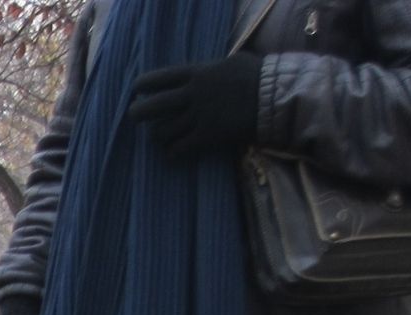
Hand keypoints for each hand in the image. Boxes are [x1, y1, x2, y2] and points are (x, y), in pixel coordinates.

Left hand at [128, 54, 263, 156]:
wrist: (276, 96)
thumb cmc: (258, 76)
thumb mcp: (231, 63)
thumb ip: (211, 70)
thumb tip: (204, 72)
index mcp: (198, 73)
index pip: (161, 78)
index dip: (143, 84)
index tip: (135, 89)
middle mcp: (193, 95)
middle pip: (153, 106)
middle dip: (138, 112)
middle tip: (134, 116)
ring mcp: (198, 117)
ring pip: (163, 131)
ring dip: (158, 136)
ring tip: (159, 138)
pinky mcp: (206, 137)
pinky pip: (178, 149)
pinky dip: (171, 153)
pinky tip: (171, 154)